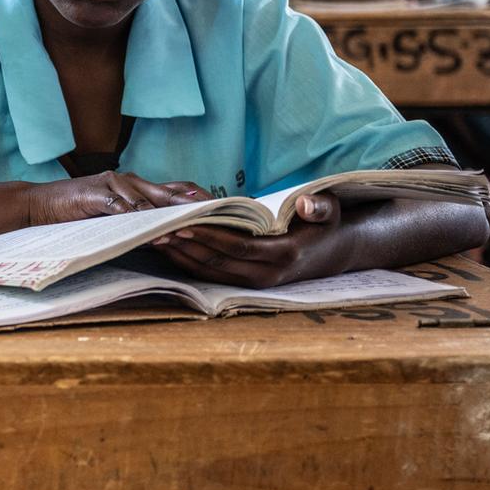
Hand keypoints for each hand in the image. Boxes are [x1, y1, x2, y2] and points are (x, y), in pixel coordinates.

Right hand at [24, 173, 211, 226]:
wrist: (36, 205)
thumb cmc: (75, 214)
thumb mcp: (112, 219)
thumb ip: (138, 222)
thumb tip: (171, 239)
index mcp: (135, 186)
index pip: (177, 189)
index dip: (202, 200)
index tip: (227, 215)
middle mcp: (128, 180)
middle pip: (172, 192)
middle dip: (198, 207)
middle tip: (222, 221)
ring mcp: (111, 185)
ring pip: (150, 199)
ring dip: (171, 216)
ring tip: (194, 228)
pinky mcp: (95, 194)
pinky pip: (122, 207)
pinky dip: (139, 219)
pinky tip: (154, 231)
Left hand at [153, 194, 351, 287]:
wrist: (334, 251)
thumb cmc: (324, 223)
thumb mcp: (329, 209)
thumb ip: (319, 206)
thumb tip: (306, 205)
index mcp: (284, 254)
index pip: (238, 246)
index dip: (208, 236)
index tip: (182, 223)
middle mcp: (268, 274)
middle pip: (218, 261)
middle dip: (185, 245)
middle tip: (156, 230)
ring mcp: (257, 282)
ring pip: (211, 272)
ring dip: (181, 256)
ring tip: (155, 238)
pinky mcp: (247, 284)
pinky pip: (212, 276)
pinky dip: (189, 263)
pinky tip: (170, 249)